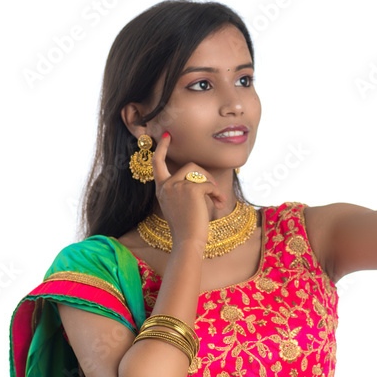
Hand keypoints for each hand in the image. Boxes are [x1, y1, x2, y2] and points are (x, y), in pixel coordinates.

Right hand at [151, 132, 226, 251]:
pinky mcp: (190, 189)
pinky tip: (219, 204)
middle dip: (205, 175)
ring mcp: (177, 186)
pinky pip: (208, 185)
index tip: (166, 136)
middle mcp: (166, 185)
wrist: (188, 241)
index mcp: (161, 189)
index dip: (161, 148)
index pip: (157, 163)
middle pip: (190, 166)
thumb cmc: (187, 227)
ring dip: (212, 185)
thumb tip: (201, 180)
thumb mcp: (179, 206)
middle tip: (214, 189)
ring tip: (218, 200)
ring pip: (200, 173)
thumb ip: (183, 190)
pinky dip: (216, 194)